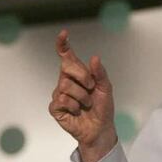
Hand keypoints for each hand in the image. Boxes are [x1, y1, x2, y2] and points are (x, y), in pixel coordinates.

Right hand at [48, 29, 115, 161]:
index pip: (66, 56)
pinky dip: (74, 106)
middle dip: (83, 76)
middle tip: (92, 87)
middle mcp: (65, 81)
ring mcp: (59, 94)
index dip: (62, 44)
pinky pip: (62, 100)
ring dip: (82, 96)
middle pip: (66, 67)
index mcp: (77, 74)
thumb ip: (100, 73)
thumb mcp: (106, 88)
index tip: (63, 33)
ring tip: (86, 104)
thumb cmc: (102, 108)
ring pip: (66, 86)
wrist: (100, 129)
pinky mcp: (55, 107)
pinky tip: (77, 111)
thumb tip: (94, 58)